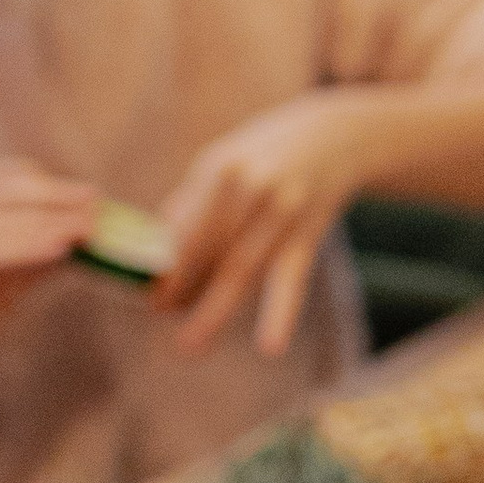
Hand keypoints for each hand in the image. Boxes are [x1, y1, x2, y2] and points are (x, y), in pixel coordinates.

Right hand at [0, 160, 100, 415]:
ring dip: (44, 220)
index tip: (89, 196)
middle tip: (95, 205)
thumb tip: (76, 242)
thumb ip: (30, 267)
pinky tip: (56, 250)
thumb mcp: (1, 297)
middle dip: (51, 195)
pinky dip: (20, 246)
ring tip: (85, 230)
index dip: (43, 184)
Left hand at [156, 92, 378, 359]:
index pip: (185, 227)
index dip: (165, 264)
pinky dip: (280, 315)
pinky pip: (291, 281)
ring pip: (242, 271)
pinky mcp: (309, 235)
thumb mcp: (224, 161)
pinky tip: (270, 346)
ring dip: (214, 309)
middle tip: (162, 315)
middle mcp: (253, 189)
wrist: (337, 136)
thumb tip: (155, 252)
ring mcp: (284, 212)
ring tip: (191, 345)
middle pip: (210, 252)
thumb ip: (190, 204)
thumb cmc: (264, 154)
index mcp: (222, 169)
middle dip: (183, 288)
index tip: (146, 291)